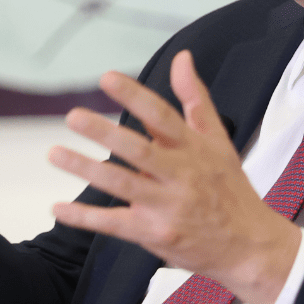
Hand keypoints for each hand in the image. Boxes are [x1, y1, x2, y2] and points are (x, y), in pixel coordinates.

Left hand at [48, 50, 300, 303]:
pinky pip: (114, 224)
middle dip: (103, 133)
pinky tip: (58, 208)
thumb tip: (182, 57)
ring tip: (54, 153)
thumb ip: (195, 98)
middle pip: (138, 150)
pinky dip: (85, 217)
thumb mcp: (219, 140)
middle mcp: (181, 175)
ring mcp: (167, 206)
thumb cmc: (230, 188)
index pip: (162, 116)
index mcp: (194, 148)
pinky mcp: (155, 234)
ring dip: (84, 169)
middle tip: (73, 116)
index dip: (134, 95)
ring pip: (121, 184)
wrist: (250, 246)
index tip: (107, 77)